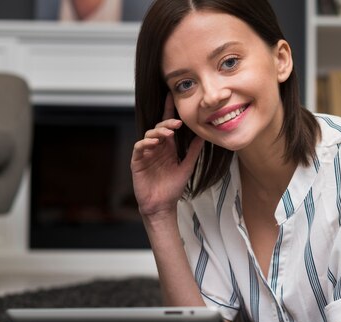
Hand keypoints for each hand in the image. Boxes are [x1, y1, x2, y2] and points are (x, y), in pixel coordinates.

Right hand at [131, 93, 203, 217]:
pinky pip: (139, 148)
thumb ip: (193, 152)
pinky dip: (146, 143)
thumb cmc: (173, 188)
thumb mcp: (187, 167)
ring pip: (148, 135)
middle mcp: (157, 148)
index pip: (168, 126)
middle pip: (158, 128)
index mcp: (168, 148)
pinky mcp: (137, 162)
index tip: (172, 97)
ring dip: (158, 132)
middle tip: (178, 123)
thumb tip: (203, 136)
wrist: (162, 205)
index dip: (168, 111)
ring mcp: (146, 154)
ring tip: (169, 134)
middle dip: (167, 123)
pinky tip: (154, 143)